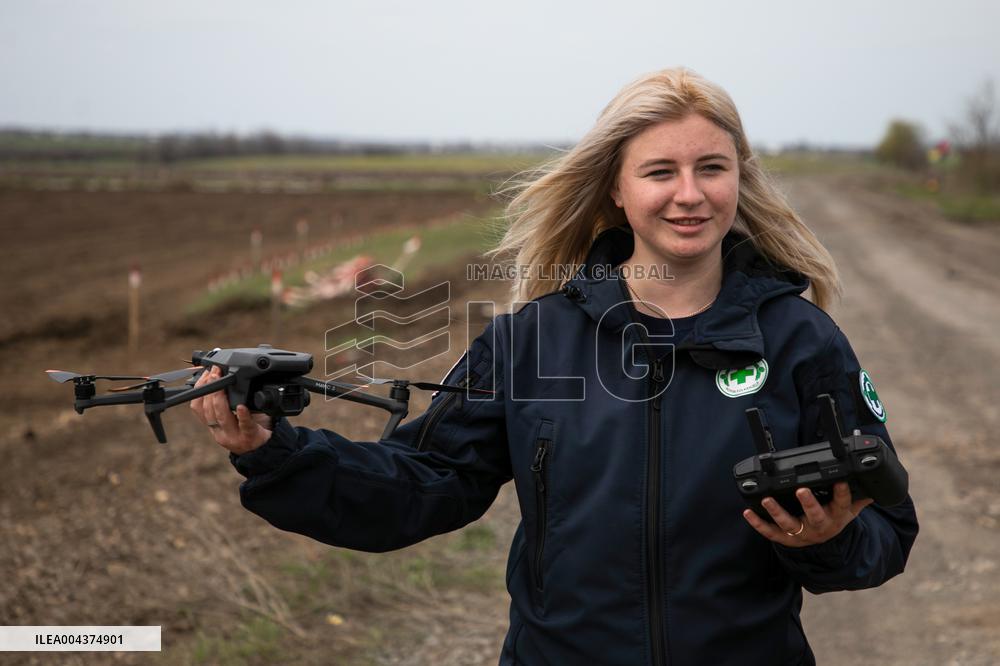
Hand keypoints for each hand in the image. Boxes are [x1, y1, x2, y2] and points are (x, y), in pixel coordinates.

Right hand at [189, 366, 272, 453]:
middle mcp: (220, 432)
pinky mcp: (249, 437)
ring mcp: (234, 436)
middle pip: (209, 410)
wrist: (263, 447)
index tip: (205, 373)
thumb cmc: (247, 427)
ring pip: (222, 417)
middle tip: (214, 372)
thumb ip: (222, 402)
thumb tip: (216, 375)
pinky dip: (242, 415)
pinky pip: (245, 425)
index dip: (199, 389)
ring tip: (223, 382)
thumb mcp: (230, 416)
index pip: (197, 407)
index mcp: (213, 425)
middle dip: (210, 389)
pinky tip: (241, 406)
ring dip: (220, 398)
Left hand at [742, 482, 873, 547]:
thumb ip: (861, 496)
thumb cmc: (835, 519)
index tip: (840, 480)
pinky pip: (770, 532)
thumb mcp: (851, 510)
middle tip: (801, 490)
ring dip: (776, 512)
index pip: (842, 503)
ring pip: (789, 524)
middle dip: (808, 503)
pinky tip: (747, 512)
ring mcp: (801, 534)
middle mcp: (819, 526)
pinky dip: (758, 523)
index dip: (842, 492)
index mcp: (836, 516)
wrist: (827, 548)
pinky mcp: (785, 539)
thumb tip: (876, 482)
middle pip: (815, 516)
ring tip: (766, 499)